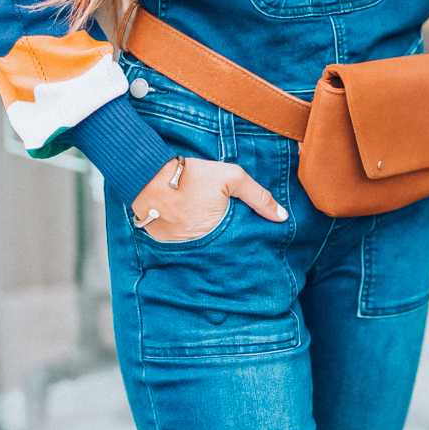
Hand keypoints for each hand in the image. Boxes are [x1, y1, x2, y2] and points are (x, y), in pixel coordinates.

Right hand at [131, 156, 287, 241]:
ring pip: (202, 252)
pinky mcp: (163, 246)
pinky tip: (189, 229)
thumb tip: (282, 217)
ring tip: (210, 234)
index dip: (247, 247)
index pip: (241, 250)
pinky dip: (187, 242)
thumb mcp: (230, 177)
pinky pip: (182, 249)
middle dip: (229, 250)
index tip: (255, 246)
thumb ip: (258, 196)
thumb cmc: (191, 175)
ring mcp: (180, 249)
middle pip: (221, 254)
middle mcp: (199, 248)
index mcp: (218, 235)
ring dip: (208, 247)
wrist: (146, 175)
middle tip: (233, 241)